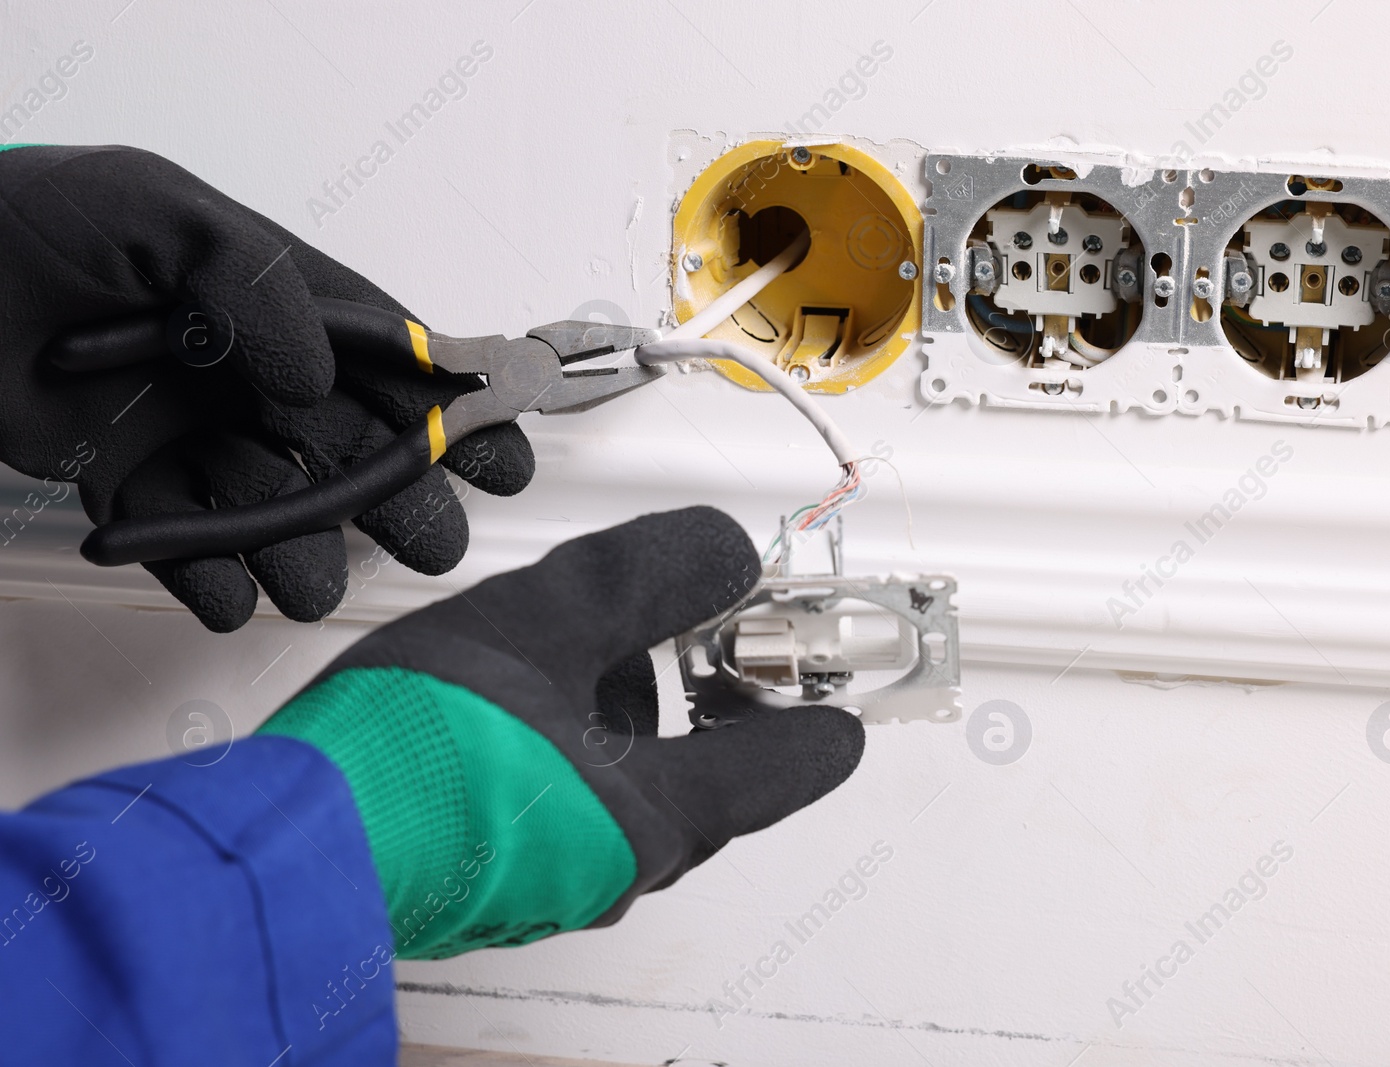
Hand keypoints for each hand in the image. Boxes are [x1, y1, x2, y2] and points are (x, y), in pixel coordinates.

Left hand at [0, 144, 532, 630]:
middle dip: (408, 509)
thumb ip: (255, 282)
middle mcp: (256, 389)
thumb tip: (317, 378)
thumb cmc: (37, 227)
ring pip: (292, 530)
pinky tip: (210, 579)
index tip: (500, 456)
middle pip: (365, 464)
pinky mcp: (138, 499)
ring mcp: (202, 447)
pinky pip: (199, 566)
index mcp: (284, 316)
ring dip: (307, 561)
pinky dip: (211, 586)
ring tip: (298, 572)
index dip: (459, 416)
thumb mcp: (160, 213)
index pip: (401, 370)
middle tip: (427, 538)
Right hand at [258, 507, 865, 957]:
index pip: (787, 771)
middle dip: (709, 696)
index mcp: (656, 814)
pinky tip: (517, 693)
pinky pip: (567, 798)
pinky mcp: (495, 874)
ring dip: (629, 712)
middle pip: (706, 774)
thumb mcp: (548, 622)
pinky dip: (571, 741)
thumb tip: (725, 552)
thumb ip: (648, 580)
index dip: (823, 721)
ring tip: (586, 644)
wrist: (291, 835)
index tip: (846, 701)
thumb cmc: (412, 748)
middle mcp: (616, 861)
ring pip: (630, 781)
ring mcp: (553, 877)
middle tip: (706, 633)